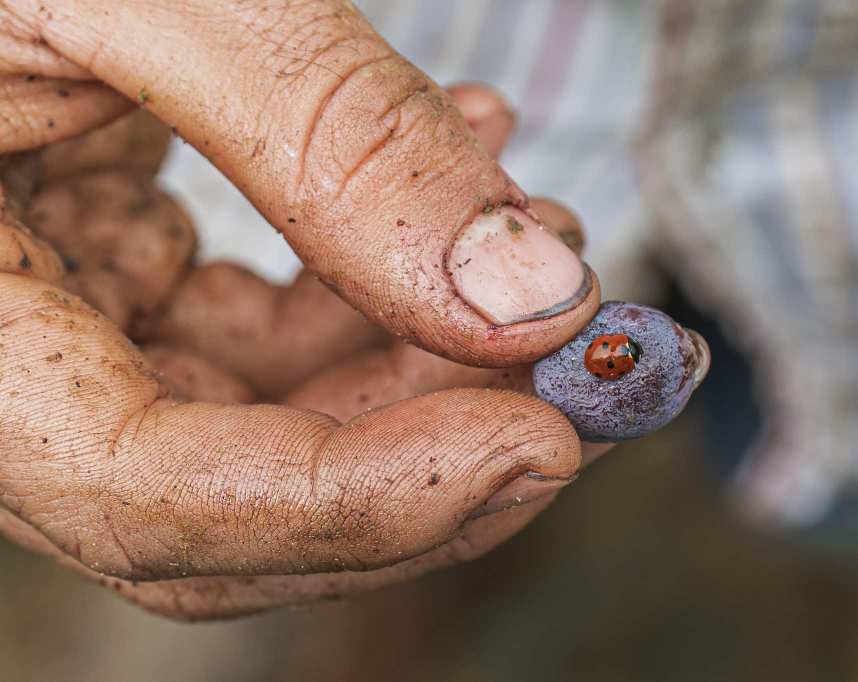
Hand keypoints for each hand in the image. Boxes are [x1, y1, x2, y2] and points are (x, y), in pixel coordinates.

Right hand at [0, 1, 607, 619]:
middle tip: (588, 368)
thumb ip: (332, 134)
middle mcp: (11, 365)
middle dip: (438, 451)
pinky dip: (380, 280)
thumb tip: (528, 292)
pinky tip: (463, 183)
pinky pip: (269, 330)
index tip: (542, 444)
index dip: (358, 503)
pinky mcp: (123, 276)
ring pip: (278, 417)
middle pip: (240, 497)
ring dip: (435, 355)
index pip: (151, 501)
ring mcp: (71, 326)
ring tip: (542, 245)